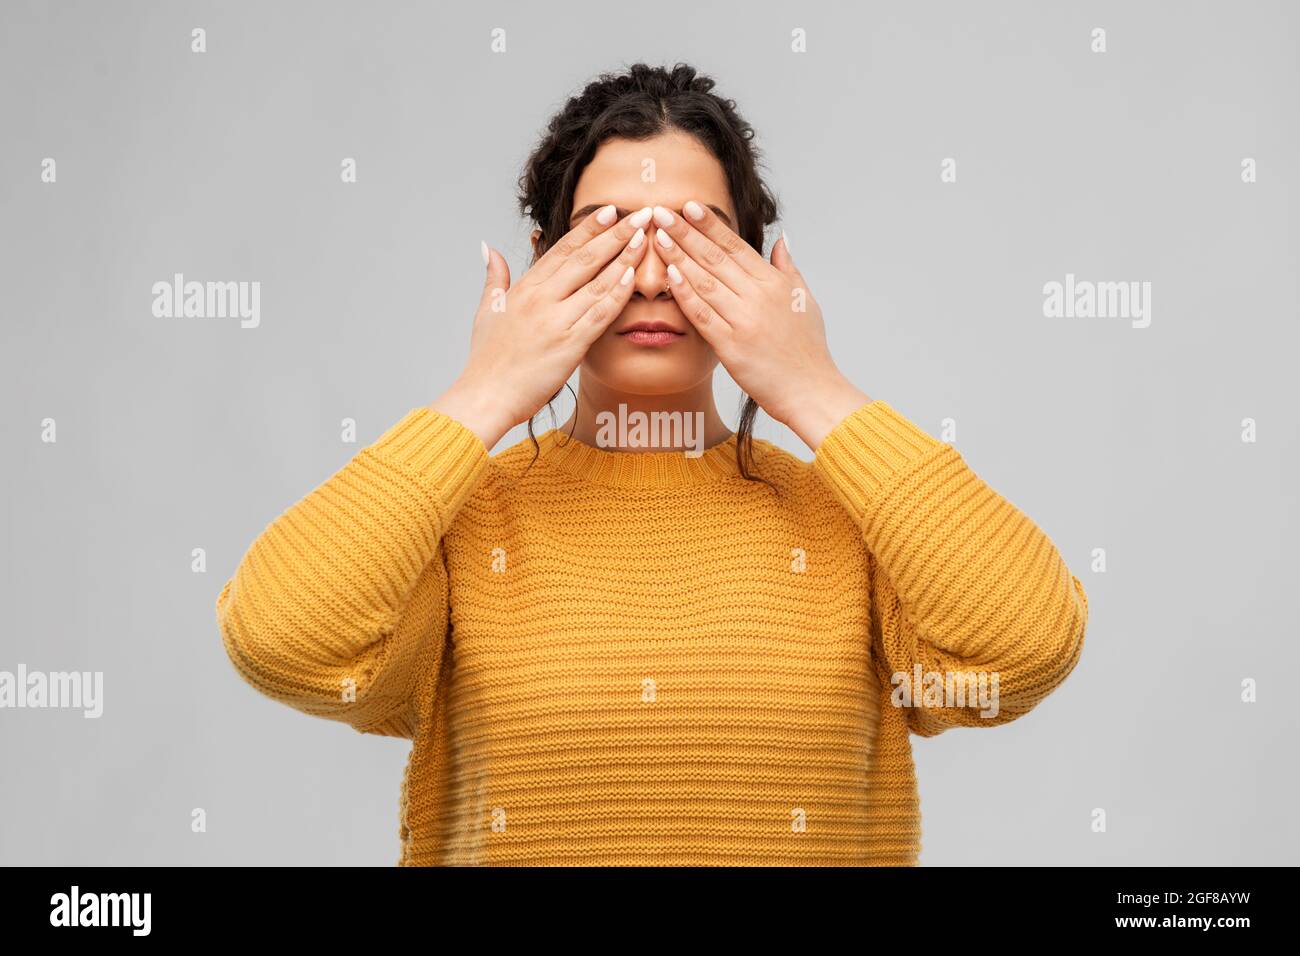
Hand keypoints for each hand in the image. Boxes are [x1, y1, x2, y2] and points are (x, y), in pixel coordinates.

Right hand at [432, 204, 653, 447]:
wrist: (486, 396)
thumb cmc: (488, 359)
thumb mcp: (488, 310)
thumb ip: (495, 277)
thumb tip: (490, 249)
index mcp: (525, 288)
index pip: (563, 249)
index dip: (590, 228)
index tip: (611, 211)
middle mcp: (541, 298)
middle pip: (585, 258)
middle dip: (616, 234)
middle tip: (641, 214)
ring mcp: (556, 320)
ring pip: (597, 282)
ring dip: (624, 258)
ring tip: (645, 238)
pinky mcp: (569, 344)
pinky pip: (599, 314)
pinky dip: (617, 294)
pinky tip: (633, 277)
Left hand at [647, 202, 871, 449]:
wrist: (811, 390)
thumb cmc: (808, 349)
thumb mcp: (804, 300)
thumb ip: (788, 267)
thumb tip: (780, 239)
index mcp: (774, 283)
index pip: (735, 246)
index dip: (710, 225)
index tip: (689, 206)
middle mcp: (758, 297)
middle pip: (715, 258)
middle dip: (686, 232)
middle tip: (662, 211)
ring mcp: (744, 321)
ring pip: (705, 281)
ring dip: (679, 257)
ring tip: (658, 236)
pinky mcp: (731, 346)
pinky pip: (703, 315)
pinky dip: (686, 294)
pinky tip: (669, 276)